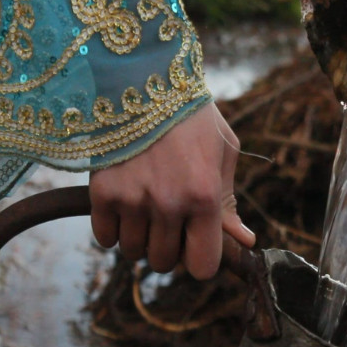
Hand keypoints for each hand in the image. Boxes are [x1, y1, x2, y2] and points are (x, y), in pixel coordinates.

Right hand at [89, 102, 255, 279]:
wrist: (143, 79)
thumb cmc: (192, 116)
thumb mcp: (224, 152)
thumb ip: (229, 201)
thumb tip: (244, 240)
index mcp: (204, 196)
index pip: (202, 267)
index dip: (199, 260)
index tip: (195, 245)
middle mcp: (168, 204)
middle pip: (163, 263)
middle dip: (168, 248)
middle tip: (169, 221)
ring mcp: (132, 200)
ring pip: (133, 253)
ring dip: (140, 238)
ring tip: (146, 209)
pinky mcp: (102, 192)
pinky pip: (104, 238)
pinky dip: (113, 229)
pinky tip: (124, 205)